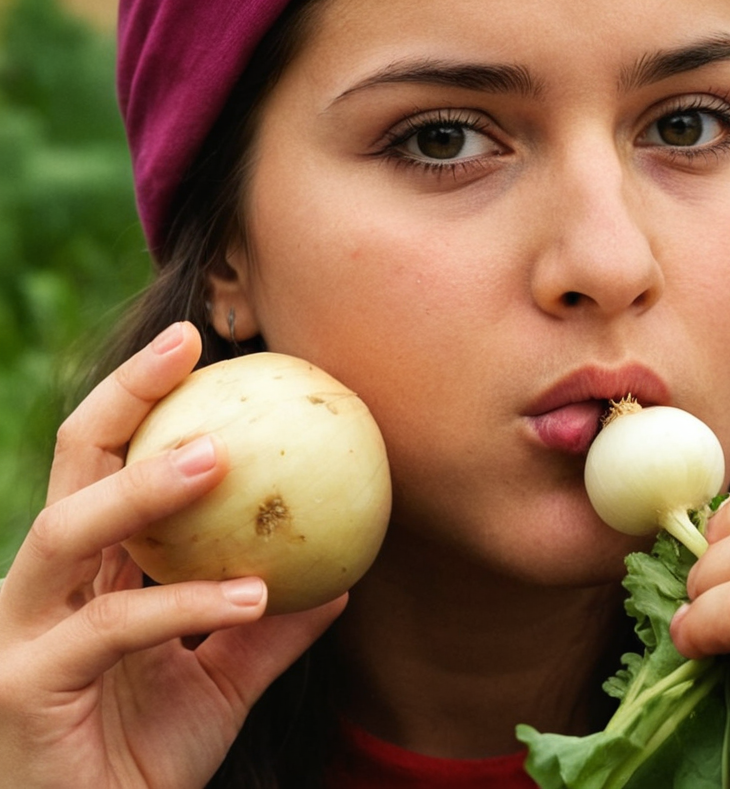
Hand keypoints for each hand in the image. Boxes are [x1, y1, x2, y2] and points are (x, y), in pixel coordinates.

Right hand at [0, 322, 345, 787]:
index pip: (107, 461)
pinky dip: (185, 604)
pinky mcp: (23, 686)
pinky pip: (112, 626)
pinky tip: (253, 594)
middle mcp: (45, 587)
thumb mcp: (223, 682)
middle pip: (73, 465)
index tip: (202, 342)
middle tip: (187, 345)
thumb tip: (339, 580)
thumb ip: (271, 630)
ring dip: (143, 486)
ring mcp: (22, 633)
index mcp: (89, 573)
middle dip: (123, 396)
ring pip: (68, 530)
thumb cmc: (145, 757)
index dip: (144, 396)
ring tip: (218, 454)